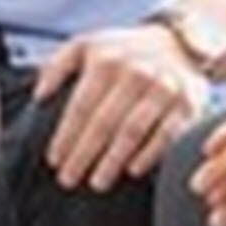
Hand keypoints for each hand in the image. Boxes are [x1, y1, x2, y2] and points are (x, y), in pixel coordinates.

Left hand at [34, 24, 205, 192]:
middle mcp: (135, 74)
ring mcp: (163, 89)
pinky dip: (150, 154)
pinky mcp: (187, 103)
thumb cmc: (122, 52)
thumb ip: (57, 66)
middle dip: (83, 155)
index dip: (65, 136)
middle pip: (103, 123)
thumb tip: (39, 95)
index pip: (80, 106)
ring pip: (133, 131)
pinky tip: (133, 171)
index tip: (54, 160)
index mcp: (106, 61)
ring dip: (113, 160)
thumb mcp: (85, 45)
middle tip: (68, 179)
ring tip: (97, 182)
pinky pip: (167, 134)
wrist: (177, 42)